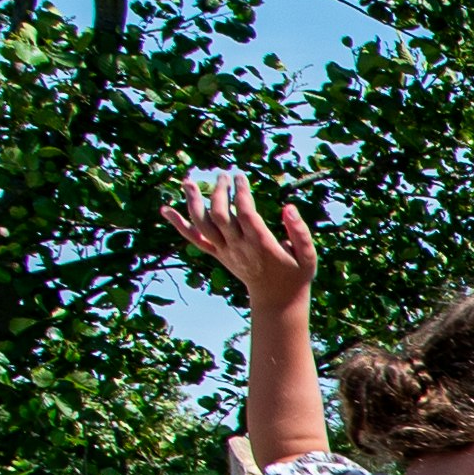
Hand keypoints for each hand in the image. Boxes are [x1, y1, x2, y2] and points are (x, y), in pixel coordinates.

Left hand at [162, 169, 317, 308]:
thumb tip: (288, 206)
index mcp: (260, 244)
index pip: (244, 211)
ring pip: (202, 224)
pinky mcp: (218, 254)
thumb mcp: (308, 255)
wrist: (277, 299)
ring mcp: (225, 251)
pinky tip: (165, 210)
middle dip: (218, 191)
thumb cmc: (295, 274)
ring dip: (192, 202)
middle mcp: (239, 246)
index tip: (240, 175)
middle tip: (223, 175)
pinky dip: (179, 225)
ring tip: (187, 181)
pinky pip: (194, 239)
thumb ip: (299, 231)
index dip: (240, 191)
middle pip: (220, 214)